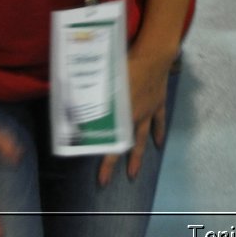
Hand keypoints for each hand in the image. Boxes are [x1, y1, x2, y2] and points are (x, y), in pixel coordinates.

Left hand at [97, 45, 175, 186]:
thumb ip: (95, 98)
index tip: (101, 177)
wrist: (154, 55)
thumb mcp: (106, 82)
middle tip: (109, 181)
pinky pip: (159, 122)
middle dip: (117, 164)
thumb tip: (76, 109)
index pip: (112, 143)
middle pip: (127, 146)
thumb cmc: (127, 65)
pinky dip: (159, 133)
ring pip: (143, 138)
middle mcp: (136, 117)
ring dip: (138, 155)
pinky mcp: (158, 103)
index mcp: (123, 115)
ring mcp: (149, 112)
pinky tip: (159, 144)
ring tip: (134, 172)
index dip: (106, 161)